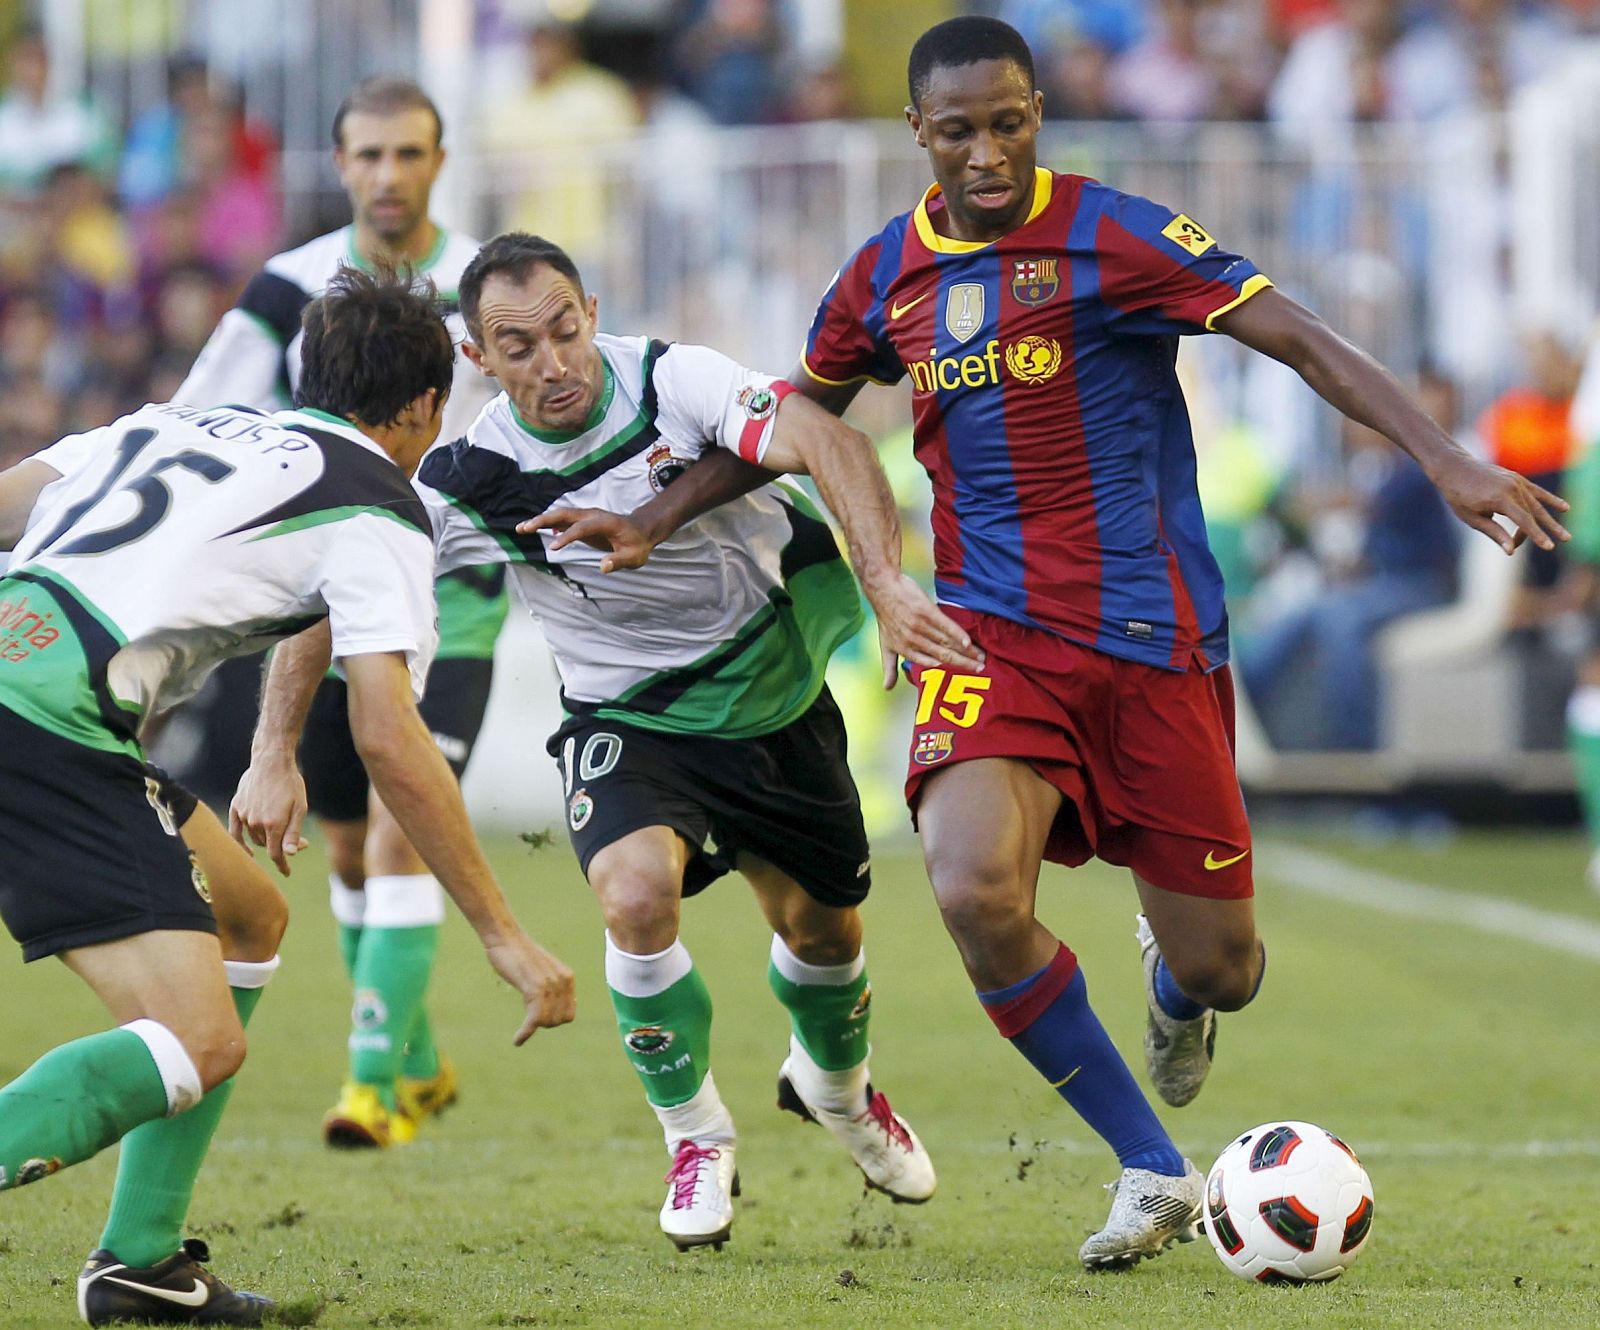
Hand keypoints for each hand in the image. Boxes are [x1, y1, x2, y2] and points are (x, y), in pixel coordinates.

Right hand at [229, 756, 309, 875]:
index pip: (276, 854)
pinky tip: (247, 850)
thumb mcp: (300, 807)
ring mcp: (244, 815)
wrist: (272, 761)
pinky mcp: (236, 806)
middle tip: (299, 841)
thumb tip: (291, 854)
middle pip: (268, 844)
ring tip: (282, 830)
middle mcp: (256, 822)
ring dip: (267, 839)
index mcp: (273, 824)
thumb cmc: (291, 783)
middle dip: (282, 845)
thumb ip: (293, 832)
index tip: (287, 873)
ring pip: (254, 837)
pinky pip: (235, 830)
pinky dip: (240, 842)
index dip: (282, 865)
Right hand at [483, 932, 576, 1043]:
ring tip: (523, 1028)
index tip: (540, 1018)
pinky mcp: (533, 988)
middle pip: (559, 1020)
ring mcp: (549, 985)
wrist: (506, 938)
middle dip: (544, 1023)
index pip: (569, 1013)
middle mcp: (562, 981)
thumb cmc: (520, 955)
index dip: (555, 1020)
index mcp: (568, 977)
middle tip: (528, 1019)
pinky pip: (534, 1019)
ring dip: (533, 1027)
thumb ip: (553, 986)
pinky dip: (525, 1032)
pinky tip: (517, 1040)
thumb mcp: (544, 971)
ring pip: (547, 1021)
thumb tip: (559, 1008)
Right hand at [517, 506, 657, 572]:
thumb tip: (603, 567)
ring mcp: (586, 517)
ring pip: (560, 515)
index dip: (567, 537)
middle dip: (543, 520)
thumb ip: (619, 561)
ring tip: (520, 528)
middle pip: (564, 514)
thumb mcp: (634, 557)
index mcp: (605, 522)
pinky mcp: (582, 522)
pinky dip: (546, 524)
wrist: (641, 530)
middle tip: (524, 528)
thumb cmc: (638, 545)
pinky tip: (532, 529)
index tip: (553, 549)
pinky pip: (562, 521)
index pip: (581, 528)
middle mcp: (592, 515)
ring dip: (540, 520)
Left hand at [863, 572, 984, 687]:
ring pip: (947, 641)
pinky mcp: (925, 611)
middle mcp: (913, 640)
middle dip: (964, 663)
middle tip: (981, 669)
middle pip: (943, 654)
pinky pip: (945, 625)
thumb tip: (887, 688)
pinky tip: (968, 642)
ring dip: (965, 650)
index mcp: (906, 650)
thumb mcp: (884, 645)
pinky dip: (957, 634)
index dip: (949, 669)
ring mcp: (919, 626)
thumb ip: (889, 667)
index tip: (965, 674)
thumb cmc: (885, 617)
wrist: (883, 589)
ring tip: (981, 656)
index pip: (932, 663)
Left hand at [1429, 452, 1569, 553]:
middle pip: (1532, 514)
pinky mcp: (1516, 478)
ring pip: (1536, 505)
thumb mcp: (1472, 518)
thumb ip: (1494, 533)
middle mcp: (1512, 489)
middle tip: (1561, 543)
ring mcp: (1516, 482)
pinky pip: (1536, 491)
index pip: (1523, 521)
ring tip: (1564, 534)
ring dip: (1549, 520)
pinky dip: (1549, 500)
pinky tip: (1564, 508)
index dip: (1536, 535)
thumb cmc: (1458, 496)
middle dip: (1544, 530)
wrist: (1455, 468)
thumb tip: (1511, 550)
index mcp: (1500, 499)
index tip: (1549, 547)